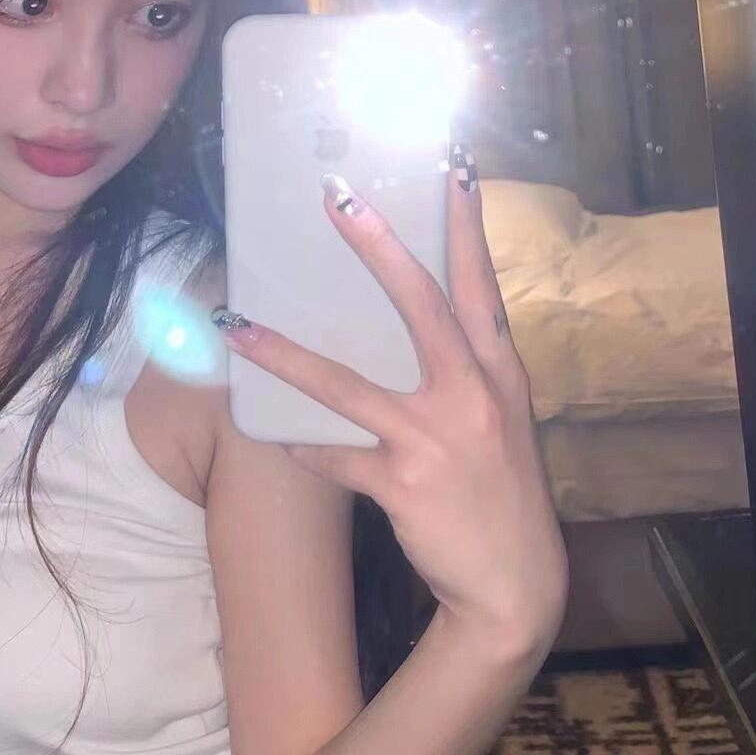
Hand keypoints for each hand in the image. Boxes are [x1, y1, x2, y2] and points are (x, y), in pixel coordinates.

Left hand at [212, 149, 567, 654]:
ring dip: (286, 354)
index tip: (452, 166)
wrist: (517, 588)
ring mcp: (436, 438)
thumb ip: (468, 372)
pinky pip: (335, 457)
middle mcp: (471, 395)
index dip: (467, 224)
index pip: (481, 284)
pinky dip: (304, 448)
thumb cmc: (503, 496)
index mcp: (498, 373)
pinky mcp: (402, 483)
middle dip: (381, 248)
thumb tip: (423, 327)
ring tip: (238, 325)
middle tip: (340, 198)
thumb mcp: (502, 423)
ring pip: (348, 384)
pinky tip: (274, 437)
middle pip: (423, 306)